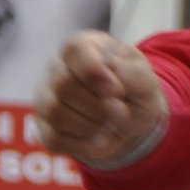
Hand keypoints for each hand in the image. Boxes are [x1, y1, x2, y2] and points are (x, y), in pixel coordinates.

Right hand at [33, 29, 168, 167]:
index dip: (94, 72)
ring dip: (91, 124)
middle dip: (99, 105)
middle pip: (64, 85)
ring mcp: (46, 97)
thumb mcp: (145, 79)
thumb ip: (130, 72)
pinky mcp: (44, 127)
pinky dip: (83, 143)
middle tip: (120, 110)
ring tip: (110, 123)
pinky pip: (53, 138)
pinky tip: (98, 137)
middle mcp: (58, 68)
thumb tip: (109, 72)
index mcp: (84, 46)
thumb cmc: (137, 90)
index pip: (74, 49)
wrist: (133, 121)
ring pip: (55, 113)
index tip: (117, 89)